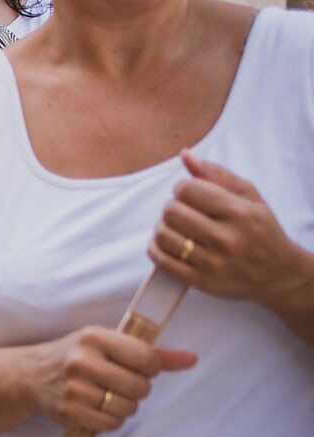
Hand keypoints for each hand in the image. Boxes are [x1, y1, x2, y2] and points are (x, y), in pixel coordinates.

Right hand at [23, 325, 194, 436]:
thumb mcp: (108, 343)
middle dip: (137, 389)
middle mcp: (81, 361)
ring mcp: (74, 388)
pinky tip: (99, 407)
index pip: (147, 359)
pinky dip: (111, 420)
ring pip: (127, 408)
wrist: (32, 374)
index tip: (136, 367)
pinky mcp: (69, 412)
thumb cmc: (78, 355)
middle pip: (140, 387)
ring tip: (108, 395)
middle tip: (121, 383)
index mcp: (94, 337)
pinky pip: (111, 425)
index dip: (150, 368)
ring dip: (124, 406)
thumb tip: (192, 359)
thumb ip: (151, 352)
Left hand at [148, 151, 313, 317]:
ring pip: (163, 235)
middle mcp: (227, 238)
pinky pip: (162, 261)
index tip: (191, 196)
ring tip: (177, 228)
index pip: (187, 190)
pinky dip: (156, 249)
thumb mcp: (249, 197)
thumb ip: (216, 174)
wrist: (280, 274)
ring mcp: (214, 262)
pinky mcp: (203, 281)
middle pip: (171, 212)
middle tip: (184, 213)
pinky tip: (168, 244)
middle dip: (173, 208)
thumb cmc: (263, 231)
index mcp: (239, 213)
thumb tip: (185, 155)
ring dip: (164, 228)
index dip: (183, 189)